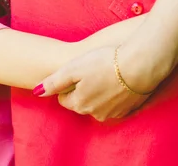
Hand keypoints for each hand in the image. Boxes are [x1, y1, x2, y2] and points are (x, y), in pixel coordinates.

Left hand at [35, 45, 155, 121]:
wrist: (140, 65)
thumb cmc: (104, 63)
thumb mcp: (73, 68)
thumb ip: (54, 82)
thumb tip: (37, 92)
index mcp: (80, 104)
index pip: (64, 99)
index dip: (68, 84)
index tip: (77, 71)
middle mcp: (95, 114)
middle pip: (81, 102)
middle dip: (82, 89)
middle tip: (91, 70)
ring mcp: (114, 113)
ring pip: (98, 103)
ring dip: (98, 91)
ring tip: (105, 72)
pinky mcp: (129, 109)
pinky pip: (115, 103)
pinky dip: (114, 93)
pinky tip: (118, 79)